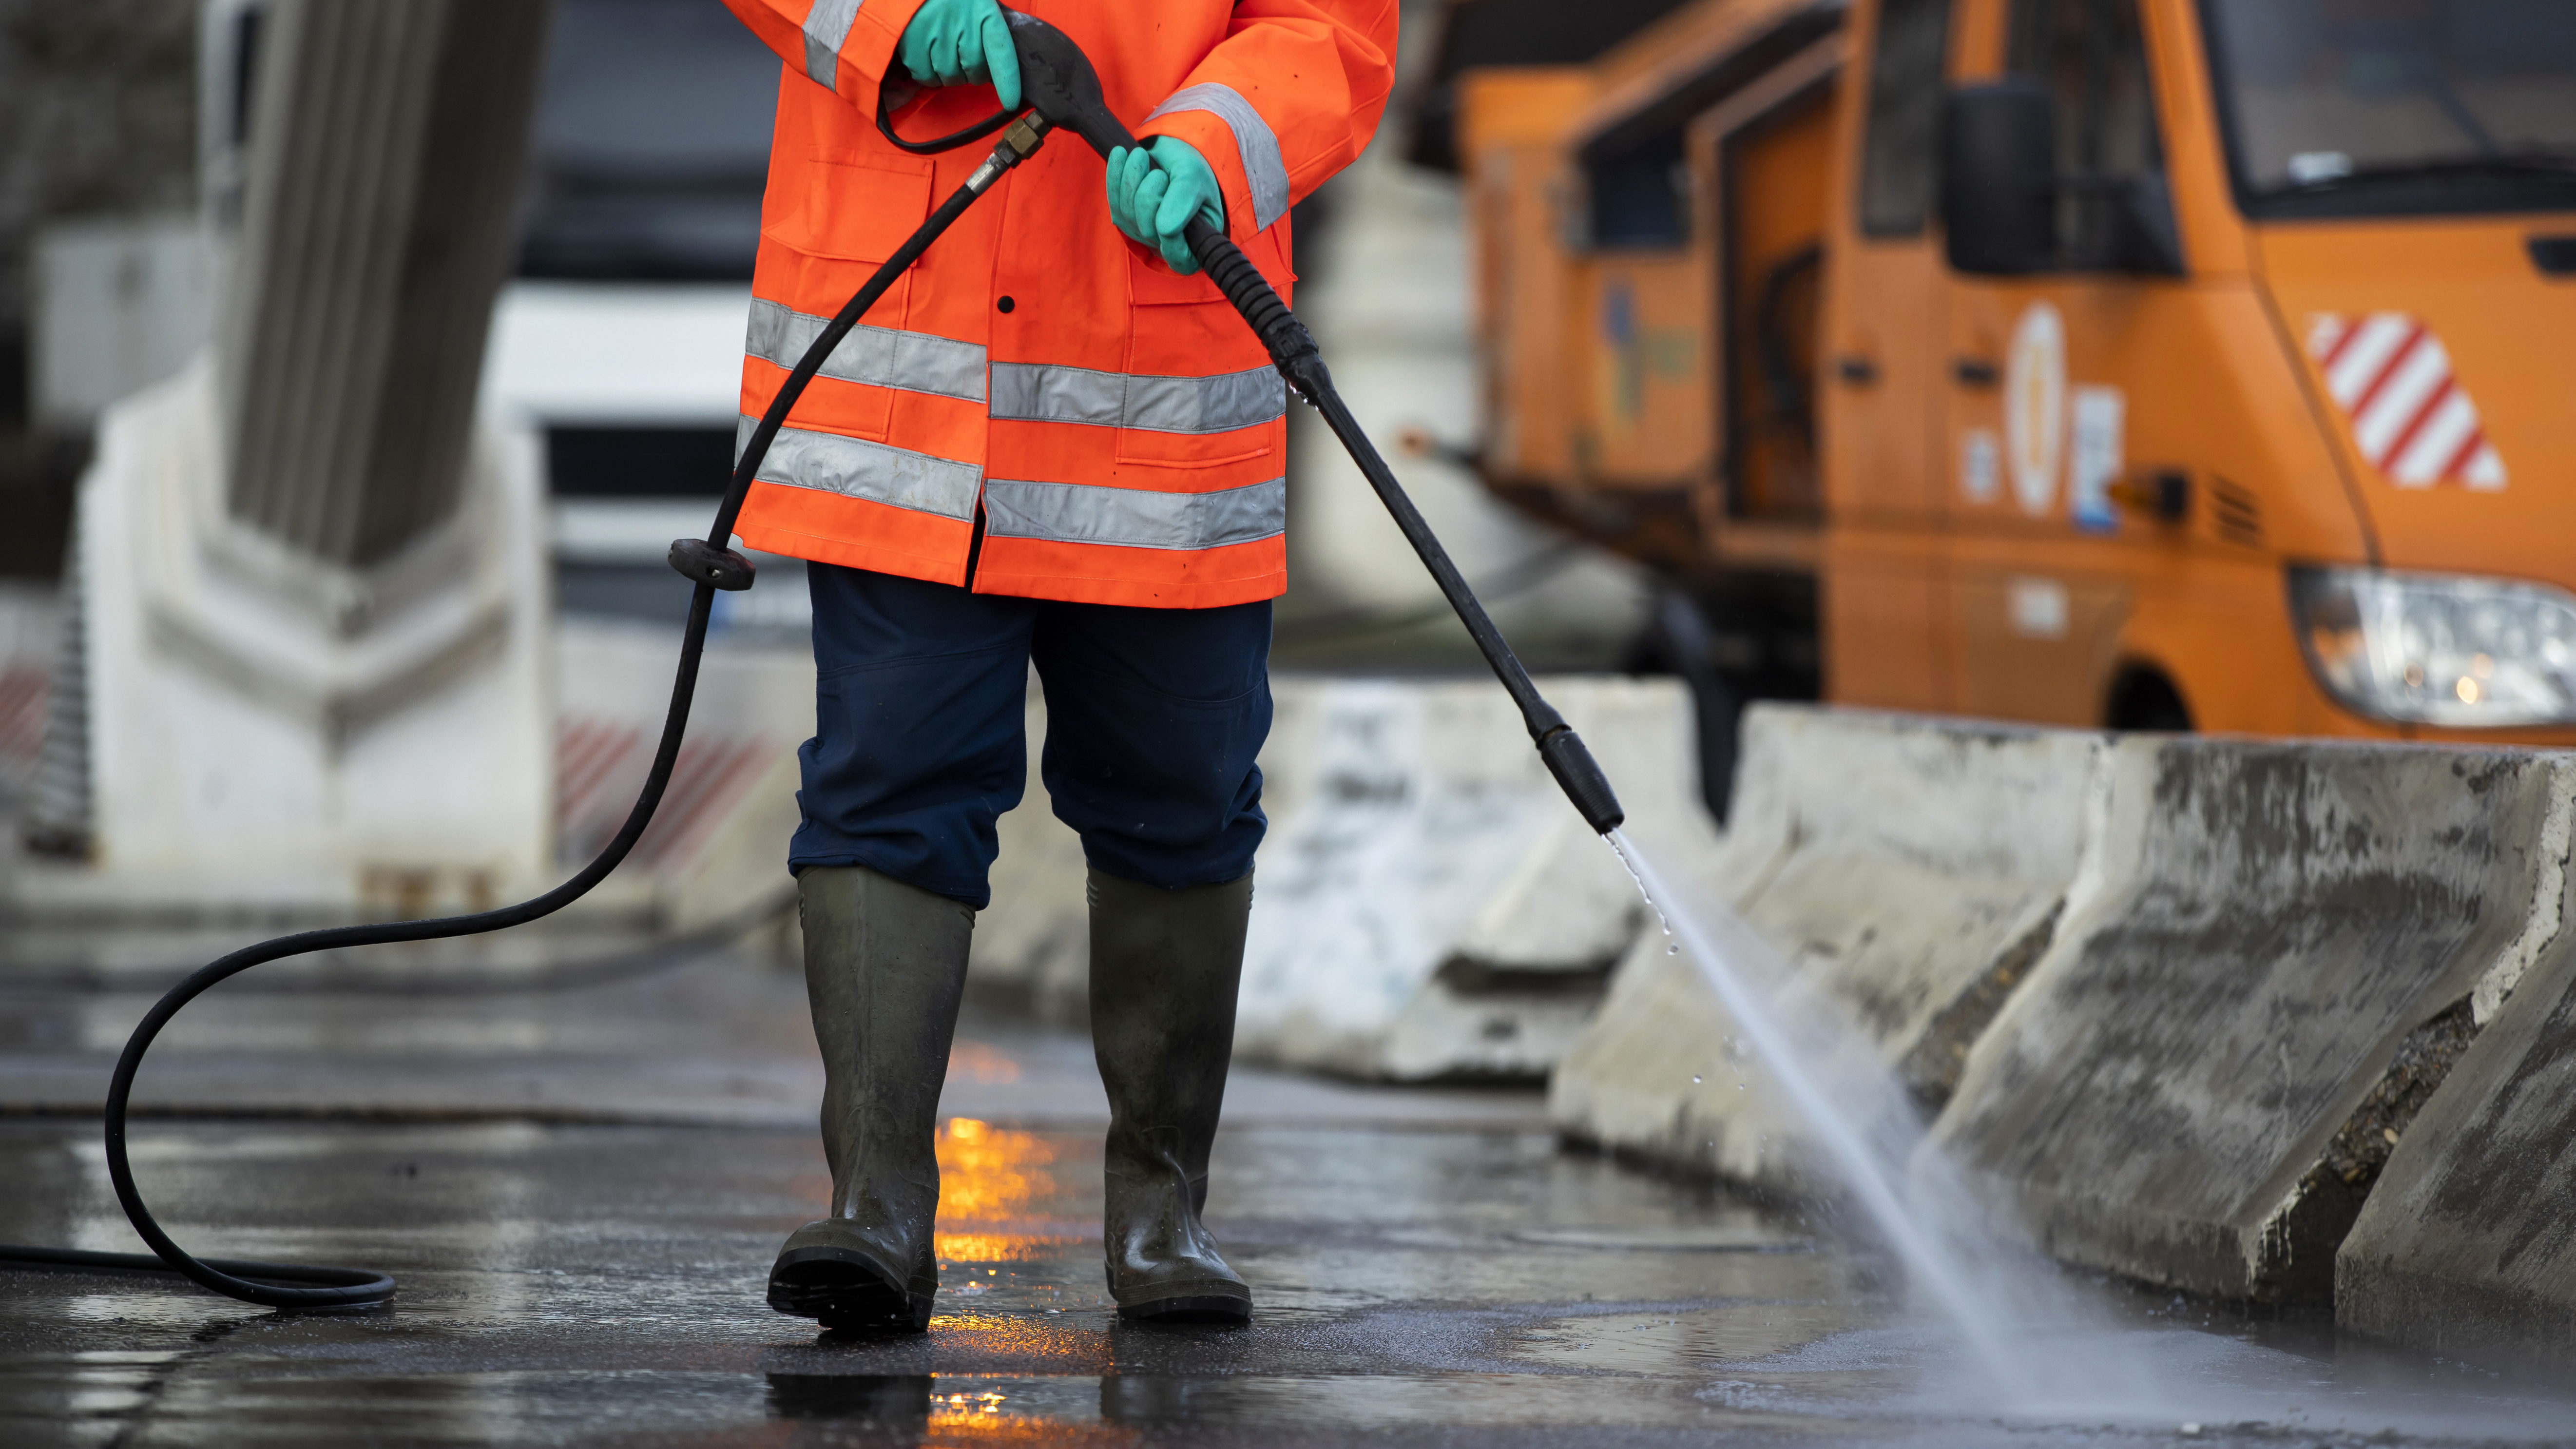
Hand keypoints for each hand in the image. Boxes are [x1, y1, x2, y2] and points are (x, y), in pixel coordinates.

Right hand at [896, 0, 1021, 109]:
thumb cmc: (951, 0)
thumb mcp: (975, 5)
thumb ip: (988, 32)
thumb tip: (996, 73)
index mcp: (982, 9)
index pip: (1001, 50)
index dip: (1008, 80)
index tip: (1011, 102)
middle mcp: (961, 20)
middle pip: (975, 70)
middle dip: (972, 73)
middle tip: (963, 58)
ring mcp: (935, 32)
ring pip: (950, 77)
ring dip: (949, 74)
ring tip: (942, 53)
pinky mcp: (911, 42)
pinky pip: (926, 77)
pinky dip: (928, 75)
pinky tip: (927, 57)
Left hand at [1105, 137, 1225, 274]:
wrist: (1175, 157)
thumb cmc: (1193, 171)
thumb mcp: (1195, 178)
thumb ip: (1184, 201)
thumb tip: (1164, 229)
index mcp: (1195, 245)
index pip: (1179, 255)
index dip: (1170, 230)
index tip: (1168, 193)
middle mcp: (1168, 247)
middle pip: (1147, 229)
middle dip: (1149, 193)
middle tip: (1159, 172)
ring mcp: (1143, 235)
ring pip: (1127, 213)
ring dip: (1131, 178)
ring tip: (1141, 155)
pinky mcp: (1125, 219)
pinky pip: (1113, 201)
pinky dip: (1115, 175)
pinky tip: (1119, 154)